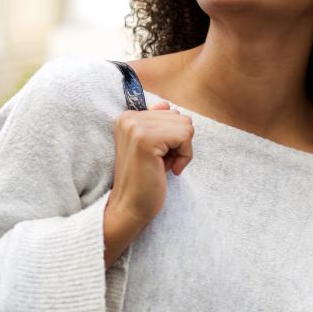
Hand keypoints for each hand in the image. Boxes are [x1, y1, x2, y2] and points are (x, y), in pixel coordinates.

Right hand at [103, 101, 192, 264]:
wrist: (130, 207)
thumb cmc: (145, 180)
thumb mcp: (150, 146)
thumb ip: (157, 124)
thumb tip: (166, 104)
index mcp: (127, 117)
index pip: (170, 112)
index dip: (171, 138)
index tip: (156, 157)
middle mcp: (128, 117)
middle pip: (180, 117)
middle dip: (178, 143)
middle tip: (159, 163)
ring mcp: (136, 127)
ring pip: (185, 126)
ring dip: (181, 150)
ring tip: (162, 166)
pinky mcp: (146, 139)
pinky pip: (185, 136)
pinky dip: (184, 156)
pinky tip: (169, 171)